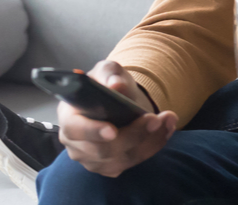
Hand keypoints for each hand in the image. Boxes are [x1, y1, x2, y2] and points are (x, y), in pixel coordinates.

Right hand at [56, 60, 177, 177]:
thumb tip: (116, 86)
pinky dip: (154, 146)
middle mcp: (76, 143)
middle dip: (133, 134)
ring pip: (123, 158)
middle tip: (155, 118)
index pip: (75, 129)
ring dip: (150, 140)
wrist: (118, 101)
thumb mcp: (108, 71)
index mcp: (69, 117)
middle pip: (103, 150)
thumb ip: (110, 75)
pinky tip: (166, 129)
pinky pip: (134, 162)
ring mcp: (92, 159)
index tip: (112, 130)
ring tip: (168, 119)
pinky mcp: (110, 167)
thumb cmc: (107, 84)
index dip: (92, 131)